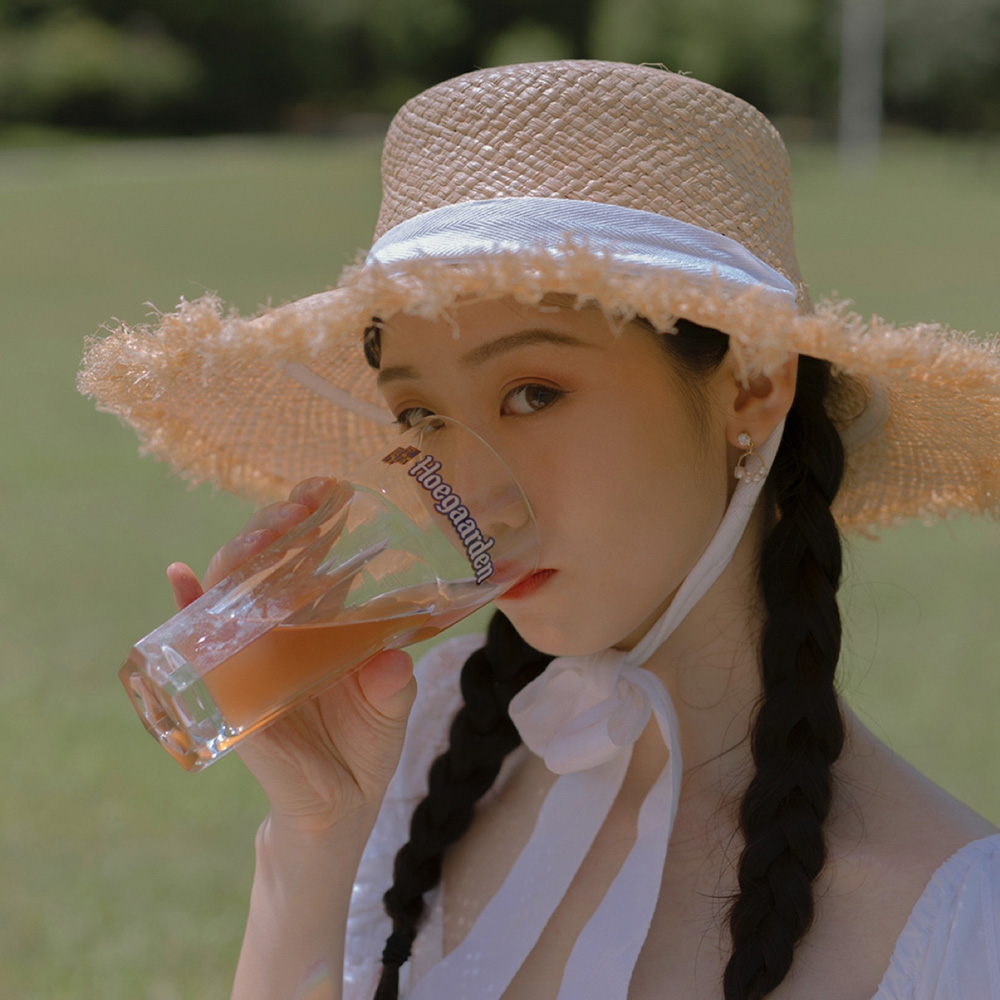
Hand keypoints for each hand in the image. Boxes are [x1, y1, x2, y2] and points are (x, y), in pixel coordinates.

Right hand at [167, 477, 416, 835]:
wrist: (337, 813)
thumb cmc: (365, 752)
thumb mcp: (391, 710)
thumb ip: (395, 684)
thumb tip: (393, 660)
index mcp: (327, 631)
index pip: (317, 566)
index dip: (318, 527)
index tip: (325, 490)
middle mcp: (287, 636)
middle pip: (273, 570)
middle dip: (278, 531)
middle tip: (297, 506)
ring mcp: (255, 660)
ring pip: (237, 596)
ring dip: (240, 560)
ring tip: (255, 535)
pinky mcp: (234, 693)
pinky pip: (203, 646)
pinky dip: (188, 611)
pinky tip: (180, 577)